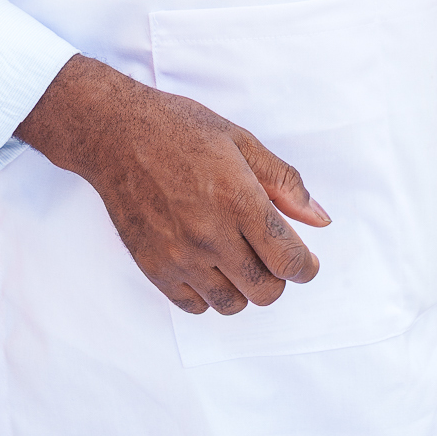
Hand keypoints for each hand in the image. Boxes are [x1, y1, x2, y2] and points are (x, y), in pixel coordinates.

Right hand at [17, 55, 327, 316]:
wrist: (116, 134)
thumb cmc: (179, 130)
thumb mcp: (240, 141)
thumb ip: (284, 182)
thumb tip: (320, 219)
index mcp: (237, 198)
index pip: (288, 259)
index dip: (306, 267)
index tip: (307, 262)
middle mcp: (210, 234)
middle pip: (265, 290)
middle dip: (279, 278)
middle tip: (271, 255)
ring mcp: (179, 255)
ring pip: (232, 304)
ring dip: (244, 287)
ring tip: (237, 257)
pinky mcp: (154, 268)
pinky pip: (195, 305)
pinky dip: (209, 293)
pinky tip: (208, 264)